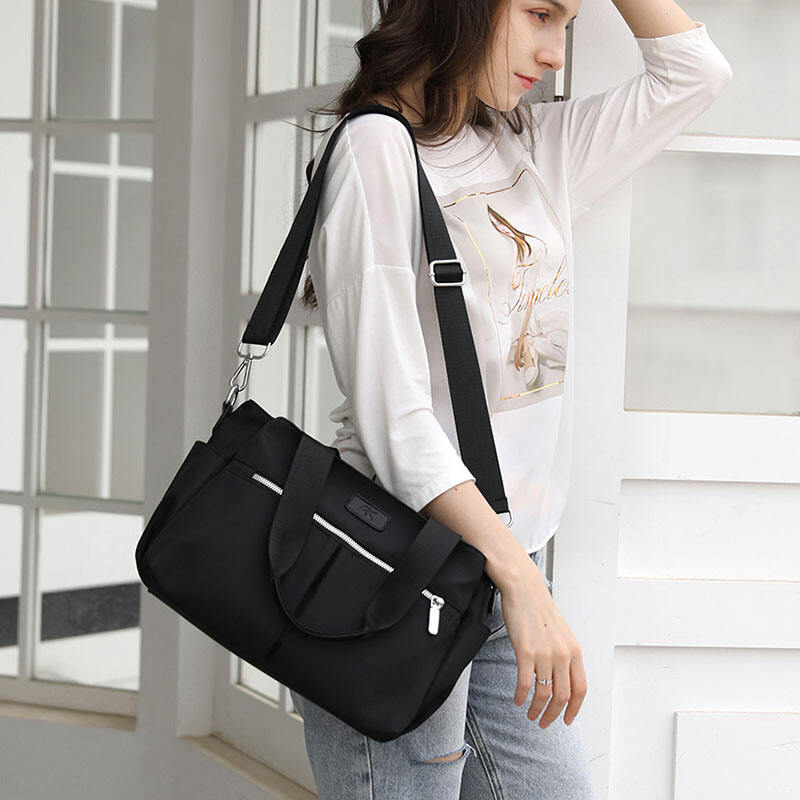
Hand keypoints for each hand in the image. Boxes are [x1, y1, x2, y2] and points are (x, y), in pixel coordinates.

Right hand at [495, 554, 586, 727]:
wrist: (524, 588)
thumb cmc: (539, 608)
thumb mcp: (561, 633)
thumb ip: (564, 654)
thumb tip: (561, 677)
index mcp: (574, 651)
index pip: (580, 689)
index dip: (574, 709)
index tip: (566, 720)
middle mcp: (563, 654)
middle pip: (563, 697)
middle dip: (553, 715)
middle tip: (544, 723)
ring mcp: (545, 654)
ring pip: (544, 694)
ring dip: (536, 710)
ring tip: (530, 715)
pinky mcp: (526, 651)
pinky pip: (526, 684)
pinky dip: (521, 697)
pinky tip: (517, 700)